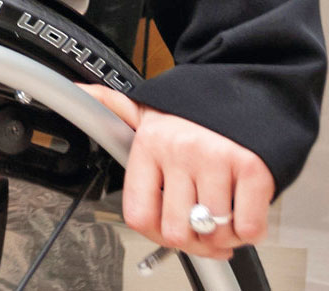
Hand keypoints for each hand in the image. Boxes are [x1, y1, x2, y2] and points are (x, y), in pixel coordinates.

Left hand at [78, 83, 272, 260]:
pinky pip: (249, 226)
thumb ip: (109, 107)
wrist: (244, 88)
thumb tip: (75, 92)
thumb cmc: (194, 110)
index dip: (155, 234)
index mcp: (148, 144)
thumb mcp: (146, 108)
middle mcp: (178, 151)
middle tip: (203, 230)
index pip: (138, 214)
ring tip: (225, 217)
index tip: (168, 232)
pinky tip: (245, 214)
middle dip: (194, 241)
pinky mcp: (253, 167)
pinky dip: (250, 231)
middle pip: (176, 231)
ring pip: (214, 232)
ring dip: (224, 236)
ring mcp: (216, 159)